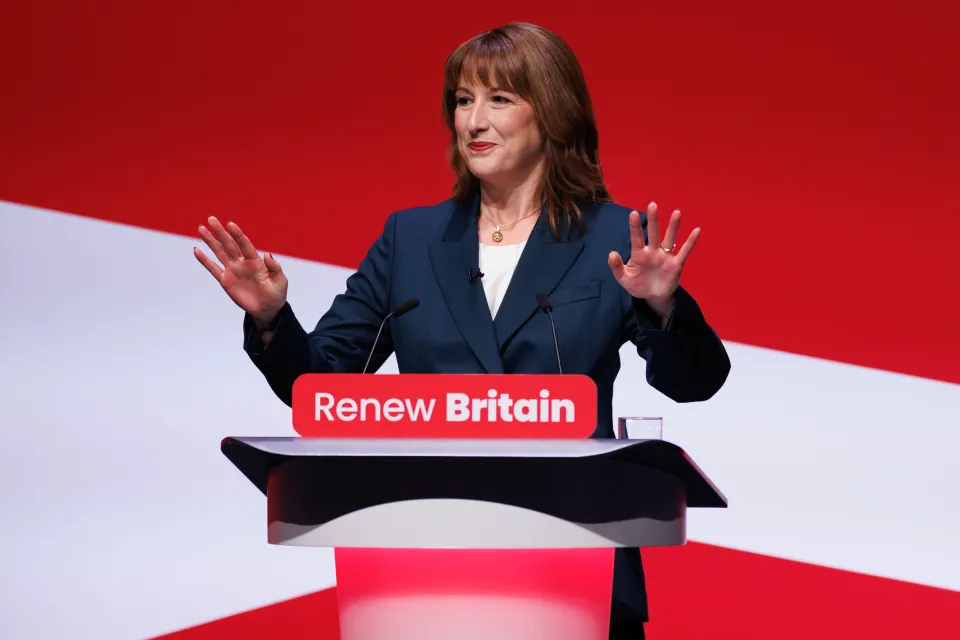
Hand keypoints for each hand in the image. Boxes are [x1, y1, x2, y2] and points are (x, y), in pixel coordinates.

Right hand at [194, 216, 287, 325]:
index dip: (238, 235)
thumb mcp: (280, 281)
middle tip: (211, 219)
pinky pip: (213, 268)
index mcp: (256, 261)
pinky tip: (196, 250)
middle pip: (229, 244)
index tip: (230, 224)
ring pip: (219, 252)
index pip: (245, 245)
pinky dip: (204, 260)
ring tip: (201, 228)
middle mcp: (242, 262)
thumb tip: (268, 254)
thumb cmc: (276, 294)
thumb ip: (275, 268)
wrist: (267, 309)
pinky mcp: (225, 281)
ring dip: (210, 241)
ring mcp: (233, 270)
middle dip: (220, 232)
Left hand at [608, 202, 699, 318]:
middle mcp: (653, 251)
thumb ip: (616, 267)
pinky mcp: (676, 264)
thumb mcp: (624, 278)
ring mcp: (665, 257)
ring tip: (676, 212)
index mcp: (639, 254)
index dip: (635, 226)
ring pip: (669, 239)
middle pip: (653, 233)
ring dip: (673, 226)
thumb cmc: (637, 285)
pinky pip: (684, 252)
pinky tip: (697, 230)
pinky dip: (691, 242)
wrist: (652, 297)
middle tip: (652, 204)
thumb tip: (611, 253)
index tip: (632, 213)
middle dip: (653, 220)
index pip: (636, 238)